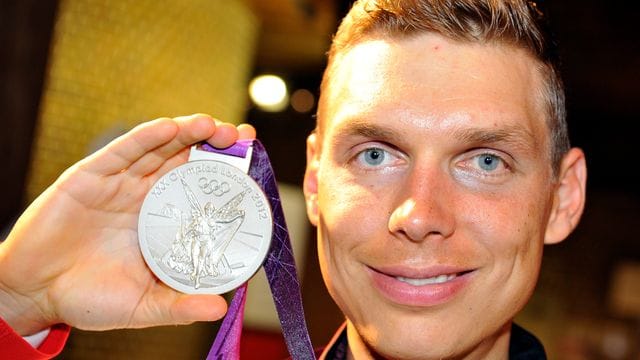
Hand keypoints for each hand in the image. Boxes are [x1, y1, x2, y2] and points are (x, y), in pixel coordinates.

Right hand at [0, 114, 255, 334]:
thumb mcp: (142, 305)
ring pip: (159, 149)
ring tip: (212, 125)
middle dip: (213, 145)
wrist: (34, 294)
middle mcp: (145, 196)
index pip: (199, 190)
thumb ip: (178, 305)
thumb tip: (220, 308)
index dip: (225, 175)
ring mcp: (119, 183)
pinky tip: (170, 127)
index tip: (252, 162)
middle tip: (239, 135)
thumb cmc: (88, 299)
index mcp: (161, 221)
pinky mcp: (90, 176)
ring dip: (186, 133)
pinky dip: (147, 138)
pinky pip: (123, 152)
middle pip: (185, 161)